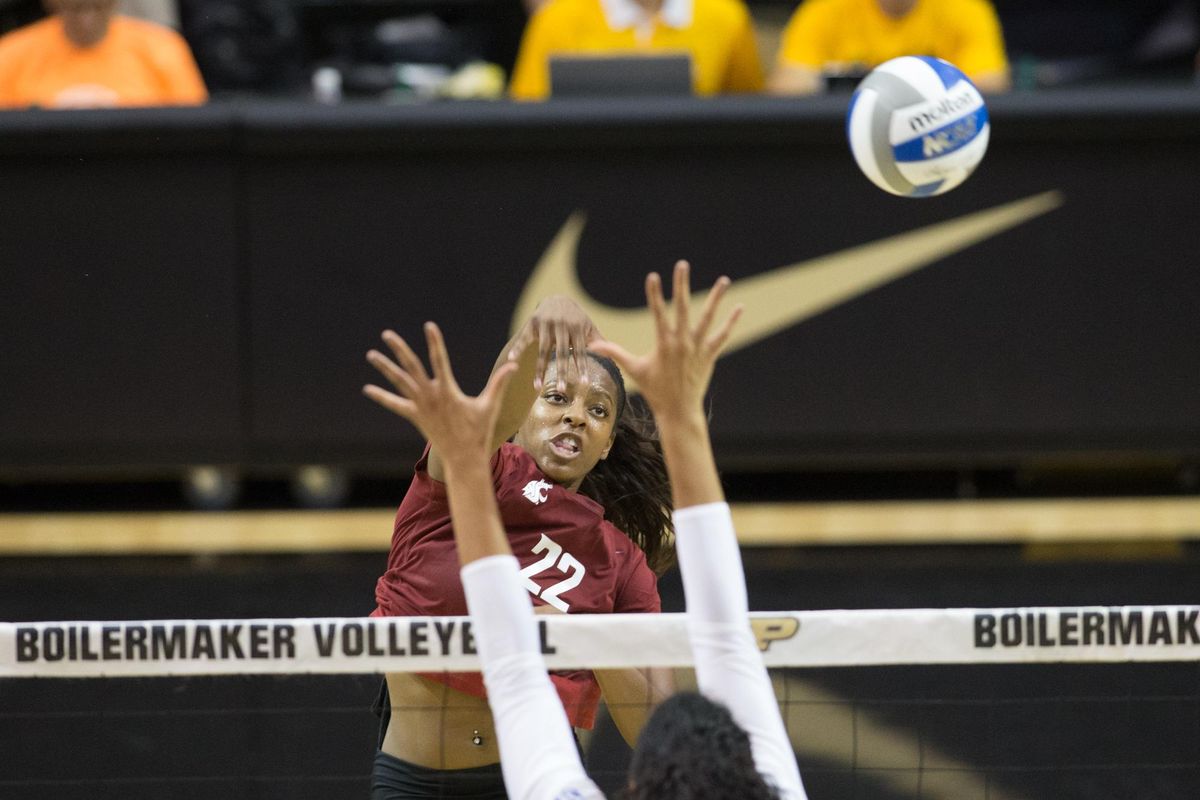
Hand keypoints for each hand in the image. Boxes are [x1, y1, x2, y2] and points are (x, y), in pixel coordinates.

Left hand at [363, 323, 519, 466]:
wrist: (463, 457)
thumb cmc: (479, 431)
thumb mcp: (491, 405)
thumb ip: (500, 383)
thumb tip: (515, 365)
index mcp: (448, 391)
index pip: (440, 360)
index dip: (435, 341)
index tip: (429, 325)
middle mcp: (430, 396)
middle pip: (411, 367)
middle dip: (399, 349)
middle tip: (387, 334)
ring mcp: (420, 406)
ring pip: (399, 382)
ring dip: (385, 368)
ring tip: (371, 354)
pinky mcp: (415, 416)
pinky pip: (395, 405)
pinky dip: (382, 396)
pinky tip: (367, 389)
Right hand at [508, 295, 599, 391]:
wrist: (557, 298)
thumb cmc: (575, 318)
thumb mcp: (587, 327)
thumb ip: (598, 341)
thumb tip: (613, 356)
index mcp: (576, 328)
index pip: (580, 351)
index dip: (582, 367)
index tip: (584, 383)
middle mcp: (561, 325)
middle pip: (561, 353)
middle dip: (560, 372)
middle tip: (561, 391)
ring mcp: (546, 324)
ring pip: (542, 351)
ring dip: (539, 370)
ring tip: (537, 387)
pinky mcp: (532, 323)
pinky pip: (524, 339)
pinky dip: (518, 349)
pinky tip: (512, 360)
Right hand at [590, 261, 740, 421]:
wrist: (679, 410)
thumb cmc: (655, 390)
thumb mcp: (634, 370)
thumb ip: (614, 353)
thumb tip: (592, 346)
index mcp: (663, 343)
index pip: (657, 313)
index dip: (655, 294)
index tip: (653, 276)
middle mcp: (682, 342)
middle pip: (683, 307)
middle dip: (682, 285)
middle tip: (682, 264)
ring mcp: (698, 347)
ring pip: (708, 318)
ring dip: (716, 298)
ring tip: (724, 280)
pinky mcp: (709, 354)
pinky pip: (723, 335)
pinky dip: (731, 322)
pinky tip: (739, 307)